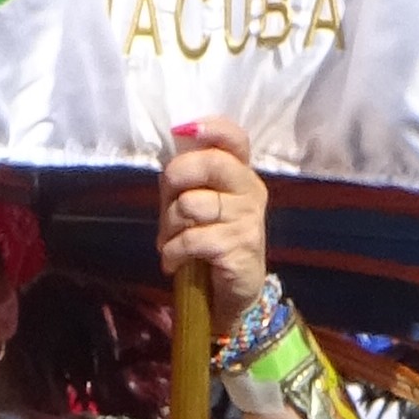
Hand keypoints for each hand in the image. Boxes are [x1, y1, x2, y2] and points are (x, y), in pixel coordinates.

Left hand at [158, 117, 267, 329]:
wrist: (232, 290)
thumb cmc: (208, 240)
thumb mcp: (196, 205)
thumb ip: (187, 180)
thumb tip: (171, 156)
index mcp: (240, 174)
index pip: (236, 139)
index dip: (212, 128)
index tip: (184, 130)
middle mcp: (250, 190)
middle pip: (211, 164)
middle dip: (176, 178)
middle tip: (168, 204)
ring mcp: (248, 218)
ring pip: (192, 204)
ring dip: (169, 226)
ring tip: (170, 241)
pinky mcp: (241, 246)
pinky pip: (193, 239)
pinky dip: (173, 252)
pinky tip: (173, 261)